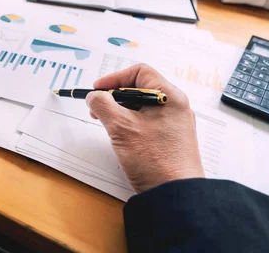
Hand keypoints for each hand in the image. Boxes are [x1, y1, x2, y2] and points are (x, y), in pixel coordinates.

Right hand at [85, 64, 204, 192]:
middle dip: (114, 96)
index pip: (140, 72)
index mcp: (170, 97)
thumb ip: (103, 105)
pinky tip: (119, 135)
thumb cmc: (154, 159)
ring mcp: (173, 124)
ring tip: (105, 123)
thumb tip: (94, 96)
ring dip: (120, 110)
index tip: (98, 90)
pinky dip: (129, 123)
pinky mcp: (169, 139)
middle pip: (139, 89)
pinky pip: (146, 121)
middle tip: (97, 108)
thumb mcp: (121, 127)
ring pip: (141, 107)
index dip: (115, 78)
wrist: (174, 195)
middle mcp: (175, 107)